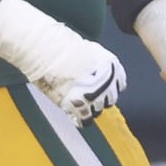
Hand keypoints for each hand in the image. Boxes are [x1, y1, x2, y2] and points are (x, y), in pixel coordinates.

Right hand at [0, 0, 125, 126]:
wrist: (46, 50)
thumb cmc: (63, 46)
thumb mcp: (90, 50)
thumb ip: (99, 64)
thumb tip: (99, 74)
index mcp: (112, 67)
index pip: (119, 84)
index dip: (108, 86)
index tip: (99, 85)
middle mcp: (107, 83)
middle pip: (110, 99)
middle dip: (100, 98)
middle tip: (86, 94)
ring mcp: (94, 96)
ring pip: (98, 111)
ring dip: (89, 107)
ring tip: (77, 101)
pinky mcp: (79, 107)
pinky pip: (85, 120)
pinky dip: (80, 118)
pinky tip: (73, 112)